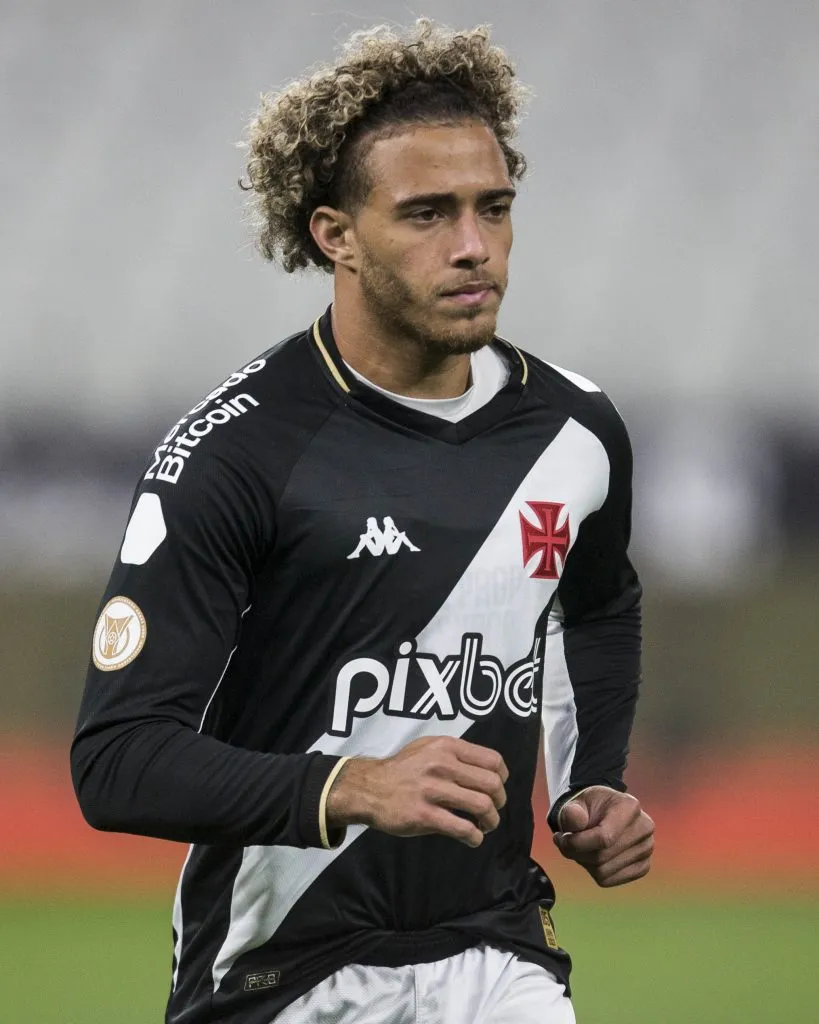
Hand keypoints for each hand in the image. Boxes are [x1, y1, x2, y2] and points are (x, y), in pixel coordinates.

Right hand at [325, 736, 507, 847]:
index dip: (502, 777)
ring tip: (485, 825)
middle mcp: (442, 765)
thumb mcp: (427, 747)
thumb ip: (454, 753)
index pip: (492, 760)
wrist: (369, 788)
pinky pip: (462, 828)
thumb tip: (486, 768)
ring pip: (481, 806)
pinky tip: (473, 838)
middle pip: (491, 784)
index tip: (497, 788)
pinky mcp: (424, 816)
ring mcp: (433, 791)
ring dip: (491, 821)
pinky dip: (474, 837)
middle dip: (499, 801)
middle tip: (492, 810)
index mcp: (446, 747)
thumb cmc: (402, 769)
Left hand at [553, 786, 653, 886]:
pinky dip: (594, 871)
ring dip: (584, 862)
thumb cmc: (587, 808)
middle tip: (565, 841)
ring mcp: (646, 849)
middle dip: (576, 852)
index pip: (603, 838)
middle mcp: (644, 828)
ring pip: (603, 871)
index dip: (576, 843)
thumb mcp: (575, 803)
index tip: (559, 837)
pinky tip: (592, 855)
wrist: (601, 813)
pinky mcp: (643, 866)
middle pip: (601, 857)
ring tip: (581, 846)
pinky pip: (609, 880)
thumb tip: (573, 819)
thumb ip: (571, 812)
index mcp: (630, 806)